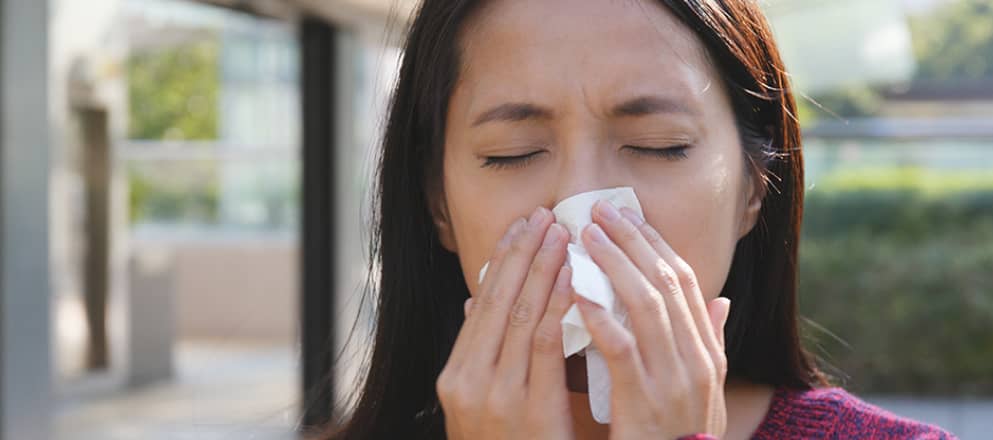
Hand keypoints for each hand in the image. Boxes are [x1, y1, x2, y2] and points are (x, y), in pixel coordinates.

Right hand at [437, 206, 575, 439]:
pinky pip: (543, 345)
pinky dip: (558, 305)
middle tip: (545, 215)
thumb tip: (479, 297)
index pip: (481, 304)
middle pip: (496, 300)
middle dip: (522, 253)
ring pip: (519, 315)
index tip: (522, 227)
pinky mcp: (525, 409)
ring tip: (561, 233)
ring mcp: (493, 395)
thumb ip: (484, 351)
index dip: (503, 261)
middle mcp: (466, 381)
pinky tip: (573, 278)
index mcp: (455, 376)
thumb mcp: (486, 401)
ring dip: (541, 268)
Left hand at [575, 200, 730, 438]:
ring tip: (585, 237)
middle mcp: (696, 359)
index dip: (654, 243)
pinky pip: (622, 348)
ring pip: (646, 305)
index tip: (627, 215)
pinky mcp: (645, 401)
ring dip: (614, 265)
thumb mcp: (703, 389)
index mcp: (707, 351)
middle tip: (599, 210)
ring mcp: (673, 380)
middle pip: (665, 282)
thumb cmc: (679, 434)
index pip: (684, 281)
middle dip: (632, 241)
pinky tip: (577, 292)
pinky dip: (601, 316)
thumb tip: (720, 299)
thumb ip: (707, 341)